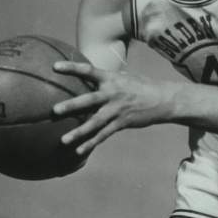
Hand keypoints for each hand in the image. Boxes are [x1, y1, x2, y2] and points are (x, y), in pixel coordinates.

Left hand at [52, 61, 175, 155]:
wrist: (162, 99)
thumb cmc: (140, 86)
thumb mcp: (124, 77)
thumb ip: (106, 78)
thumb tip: (89, 75)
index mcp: (110, 78)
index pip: (88, 70)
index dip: (71, 67)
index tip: (54, 67)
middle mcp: (112, 93)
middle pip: (88, 100)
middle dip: (71, 106)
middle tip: (54, 110)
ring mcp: (117, 110)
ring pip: (94, 122)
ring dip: (78, 132)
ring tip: (63, 140)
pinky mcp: (122, 123)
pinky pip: (104, 135)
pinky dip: (91, 143)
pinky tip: (79, 151)